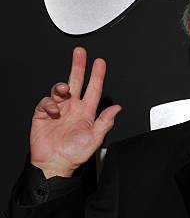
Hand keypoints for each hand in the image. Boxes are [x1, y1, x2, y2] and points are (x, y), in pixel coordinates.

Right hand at [30, 46, 121, 177]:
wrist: (55, 163)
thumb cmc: (74, 154)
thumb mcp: (95, 139)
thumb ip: (105, 122)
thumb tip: (117, 109)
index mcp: (86, 113)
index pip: (94, 90)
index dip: (97, 76)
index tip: (100, 63)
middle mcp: (73, 108)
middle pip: (77, 82)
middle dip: (78, 66)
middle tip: (80, 53)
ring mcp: (59, 110)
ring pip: (60, 89)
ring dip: (62, 86)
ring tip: (65, 89)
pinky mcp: (44, 113)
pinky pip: (46, 101)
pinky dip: (50, 103)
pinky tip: (54, 111)